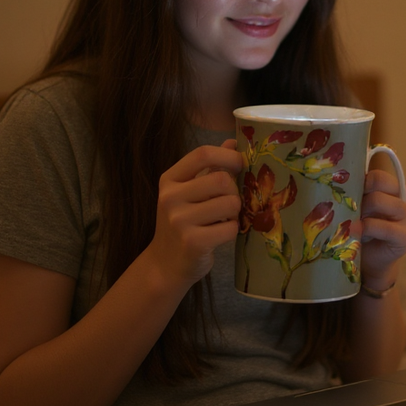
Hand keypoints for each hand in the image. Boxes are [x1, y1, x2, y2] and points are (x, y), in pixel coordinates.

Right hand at [147, 141, 242, 286]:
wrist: (166, 264)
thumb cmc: (183, 222)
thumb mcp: (188, 191)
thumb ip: (209, 167)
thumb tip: (233, 142)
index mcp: (169, 179)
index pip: (202, 154)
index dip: (228, 156)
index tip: (239, 164)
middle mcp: (170, 197)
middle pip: (222, 180)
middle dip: (234, 191)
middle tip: (230, 202)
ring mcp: (180, 221)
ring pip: (230, 204)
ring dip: (235, 212)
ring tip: (224, 219)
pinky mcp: (193, 242)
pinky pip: (230, 228)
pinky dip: (232, 231)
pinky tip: (220, 234)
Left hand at [358, 171, 405, 287]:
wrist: (370, 260)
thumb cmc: (363, 228)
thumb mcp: (361, 205)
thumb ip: (357, 191)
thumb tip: (337, 178)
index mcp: (397, 187)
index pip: (378, 175)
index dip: (360, 182)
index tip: (348, 194)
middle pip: (379, 182)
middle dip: (359, 195)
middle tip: (350, 209)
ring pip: (379, 200)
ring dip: (360, 210)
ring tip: (352, 222)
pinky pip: (384, 227)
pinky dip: (366, 228)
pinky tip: (356, 233)